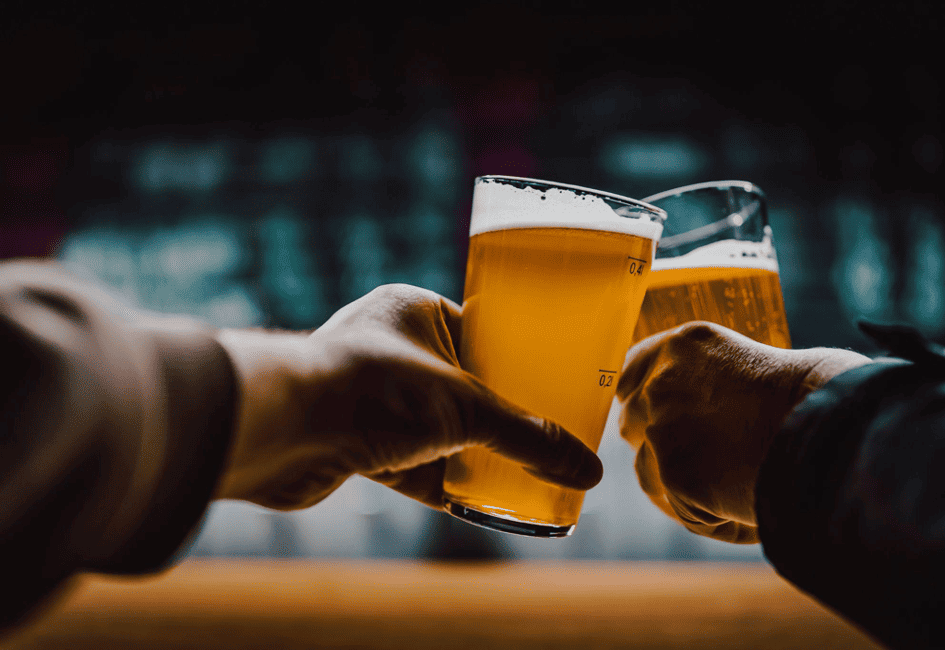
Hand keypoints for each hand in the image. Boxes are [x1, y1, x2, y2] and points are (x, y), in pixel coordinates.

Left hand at [216, 284, 601, 510]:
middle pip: (465, 388)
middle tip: (549, 437)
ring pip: (441, 431)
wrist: (281, 431)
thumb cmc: (372, 390)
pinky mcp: (358, 443)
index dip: (519, 362)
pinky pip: (416, 466)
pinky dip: (448, 486)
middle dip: (502, 417)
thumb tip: (587, 471)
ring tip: (530, 476)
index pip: (482, 333)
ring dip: (478, 457)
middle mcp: (392, 350)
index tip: (556, 386)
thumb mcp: (466, 409)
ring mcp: (374, 398)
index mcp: (415, 312)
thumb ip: (528, 437)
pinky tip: (488, 507)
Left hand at [616, 321, 869, 542]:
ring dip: (681, 488)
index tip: (648, 413)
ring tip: (736, 493)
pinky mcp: (676, 477)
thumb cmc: (819, 394)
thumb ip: (714, 381)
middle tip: (701, 460)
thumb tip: (706, 412)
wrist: (835, 428)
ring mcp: (663, 430)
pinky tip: (750, 514)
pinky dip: (714, 519)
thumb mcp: (757, 364)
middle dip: (656, 442)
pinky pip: (684, 509)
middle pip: (632, 421)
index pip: (631, 370)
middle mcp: (662, 383)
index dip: (640, 396)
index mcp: (684, 346)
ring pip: (649, 472)